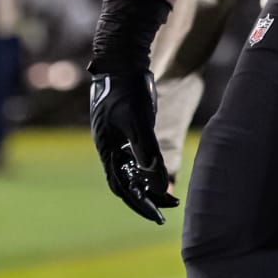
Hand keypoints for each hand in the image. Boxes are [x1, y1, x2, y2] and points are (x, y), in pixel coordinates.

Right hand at [88, 68, 177, 223]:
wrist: (122, 61)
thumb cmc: (128, 89)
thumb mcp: (139, 121)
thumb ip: (148, 152)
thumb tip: (159, 184)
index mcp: (107, 149)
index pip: (122, 186)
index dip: (138, 203)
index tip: (156, 216)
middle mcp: (110, 148)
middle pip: (126, 182)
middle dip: (145, 198)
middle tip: (167, 211)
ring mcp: (117, 139)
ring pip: (132, 170)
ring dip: (148, 184)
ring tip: (170, 196)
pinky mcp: (126, 130)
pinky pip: (135, 157)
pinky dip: (148, 168)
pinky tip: (160, 174)